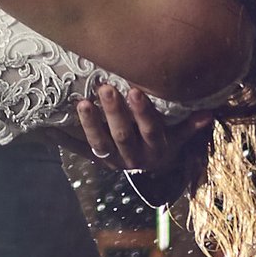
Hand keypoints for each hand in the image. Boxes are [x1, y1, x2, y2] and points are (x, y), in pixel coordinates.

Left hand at [70, 80, 209, 203]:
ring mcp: (114, 161)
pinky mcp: (97, 160)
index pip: (151, 130)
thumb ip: (189, 124)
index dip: (143, 113)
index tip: (136, 90)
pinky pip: (80, 150)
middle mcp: (135, 159)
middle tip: (105, 87)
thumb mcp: (179, 135)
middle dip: (114, 112)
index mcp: (158, 150)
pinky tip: (48, 127)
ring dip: (91, 123)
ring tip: (82, 102)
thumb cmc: (165, 140)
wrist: (149, 169)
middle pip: (123, 136)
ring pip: (101, 144)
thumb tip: (207, 112)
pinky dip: (64, 139)